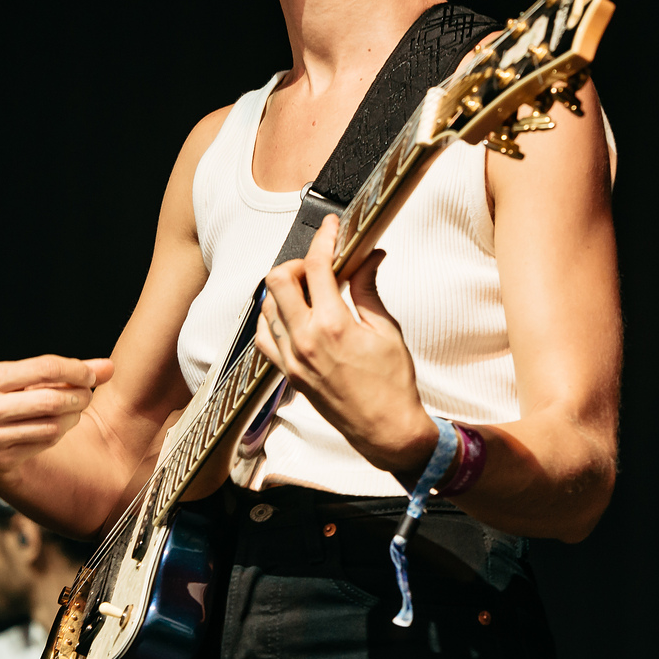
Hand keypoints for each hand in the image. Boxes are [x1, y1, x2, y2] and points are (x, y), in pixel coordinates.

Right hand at [0, 355, 113, 487]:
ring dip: (73, 417)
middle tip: (86, 395)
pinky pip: (45, 444)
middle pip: (52, 400)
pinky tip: (58, 426)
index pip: (45, 368)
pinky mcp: (0, 460)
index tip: (91, 375)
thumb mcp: (17, 378)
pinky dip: (60, 432)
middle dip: (80, 396)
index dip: (77, 371)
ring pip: (52, 426)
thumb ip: (61, 371)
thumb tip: (109, 368)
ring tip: (74, 410)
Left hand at [254, 215, 436, 477]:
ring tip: (310, 290)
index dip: (325, 238)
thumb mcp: (387, 330)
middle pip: (279, 279)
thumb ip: (368, 290)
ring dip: (285, 289)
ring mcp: (292, 358)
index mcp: (333, 325)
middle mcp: (305, 339)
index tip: (332, 227)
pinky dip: (274, 318)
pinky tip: (294, 316)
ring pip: (267, 305)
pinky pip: (265, 337)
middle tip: (321, 266)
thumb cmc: (393, 384)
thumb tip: (369, 258)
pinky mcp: (289, 373)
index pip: (318, 266)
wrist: (386, 430)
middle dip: (299, 263)